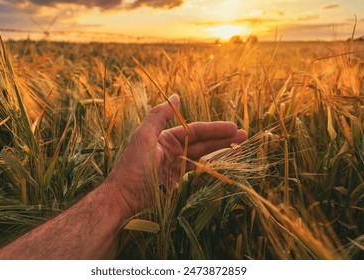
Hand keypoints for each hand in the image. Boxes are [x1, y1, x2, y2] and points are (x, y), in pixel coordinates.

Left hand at [107, 94, 247, 217]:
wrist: (123, 198)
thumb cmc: (133, 167)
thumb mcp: (143, 137)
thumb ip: (159, 115)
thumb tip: (176, 95)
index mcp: (166, 137)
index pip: (196, 131)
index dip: (215, 128)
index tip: (234, 127)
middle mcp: (172, 150)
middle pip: (202, 143)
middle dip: (223, 139)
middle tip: (245, 136)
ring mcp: (175, 166)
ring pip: (202, 157)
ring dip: (221, 153)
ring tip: (241, 149)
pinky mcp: (177, 182)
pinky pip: (197, 172)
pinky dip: (211, 168)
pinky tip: (225, 165)